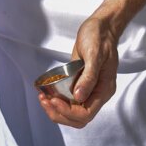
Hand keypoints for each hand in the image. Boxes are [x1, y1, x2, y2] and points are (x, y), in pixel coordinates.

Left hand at [37, 0, 145, 128]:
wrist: (100, 27)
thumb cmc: (100, 38)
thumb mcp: (94, 55)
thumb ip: (88, 77)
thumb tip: (79, 97)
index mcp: (104, 90)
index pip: (85, 114)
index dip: (68, 112)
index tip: (54, 100)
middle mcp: (95, 94)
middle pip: (77, 118)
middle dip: (59, 113)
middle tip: (44, 100)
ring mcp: (87, 90)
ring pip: (70, 112)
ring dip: (55, 109)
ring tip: (42, 98)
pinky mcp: (78, 84)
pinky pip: (66, 100)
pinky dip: (55, 100)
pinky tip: (45, 93)